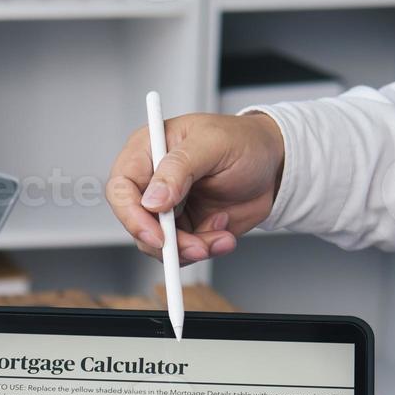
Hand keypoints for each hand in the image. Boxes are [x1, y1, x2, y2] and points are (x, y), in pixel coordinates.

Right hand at [107, 111, 284, 264]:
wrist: (274, 166)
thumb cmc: (243, 142)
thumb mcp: (212, 144)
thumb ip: (179, 168)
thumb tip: (153, 199)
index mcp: (148, 152)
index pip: (120, 189)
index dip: (132, 216)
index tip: (158, 235)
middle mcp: (152, 183)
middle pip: (137, 224)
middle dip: (168, 242)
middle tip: (198, 246)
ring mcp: (167, 210)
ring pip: (158, 246)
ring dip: (191, 249)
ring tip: (222, 235)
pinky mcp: (184, 229)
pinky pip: (182, 253)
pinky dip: (206, 250)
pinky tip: (224, 233)